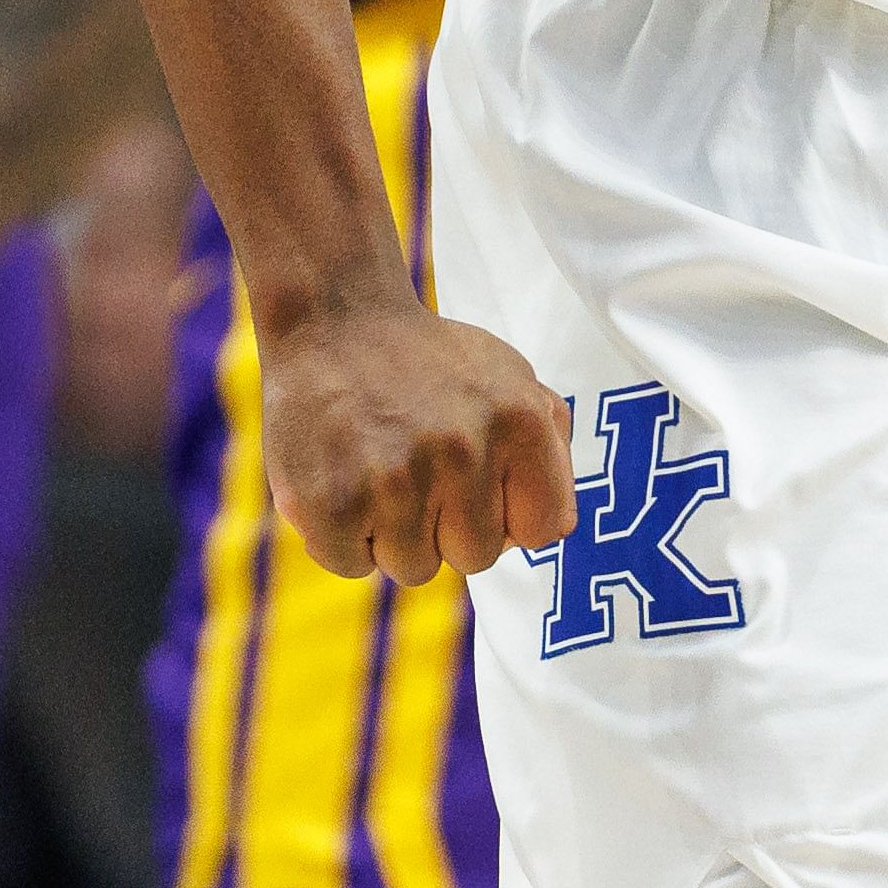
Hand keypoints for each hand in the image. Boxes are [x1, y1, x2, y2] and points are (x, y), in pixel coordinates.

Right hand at [260, 294, 575, 585]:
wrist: (328, 319)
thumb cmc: (426, 360)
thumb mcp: (508, 377)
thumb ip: (548, 446)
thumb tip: (558, 525)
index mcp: (518, 423)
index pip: (542, 530)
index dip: (510, 517)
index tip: (479, 487)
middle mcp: (463, 453)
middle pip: (476, 558)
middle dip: (448, 527)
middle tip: (417, 468)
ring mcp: (396, 482)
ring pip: (414, 568)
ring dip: (393, 533)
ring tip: (377, 466)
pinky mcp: (333, 505)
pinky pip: (353, 565)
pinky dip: (341, 535)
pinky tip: (339, 477)